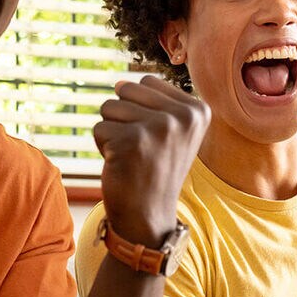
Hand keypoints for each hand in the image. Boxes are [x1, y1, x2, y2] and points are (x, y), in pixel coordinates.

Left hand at [93, 76, 209, 245]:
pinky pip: (99, 128)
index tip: (154, 138)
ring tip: (131, 156)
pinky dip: (103, 148)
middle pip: (126, 90)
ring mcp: (160, 128)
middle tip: (140, 148)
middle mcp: (183, 116)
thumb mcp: (171, 130)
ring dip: (112, 132)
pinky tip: (122, 166)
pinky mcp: (133, 141)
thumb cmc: (154, 169)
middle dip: (123, 117)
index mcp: (198, 110)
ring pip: (109, 107)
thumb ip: (152, 100)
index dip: (140, 108)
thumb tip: (118, 84)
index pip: (147, 81)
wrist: (149, 215)